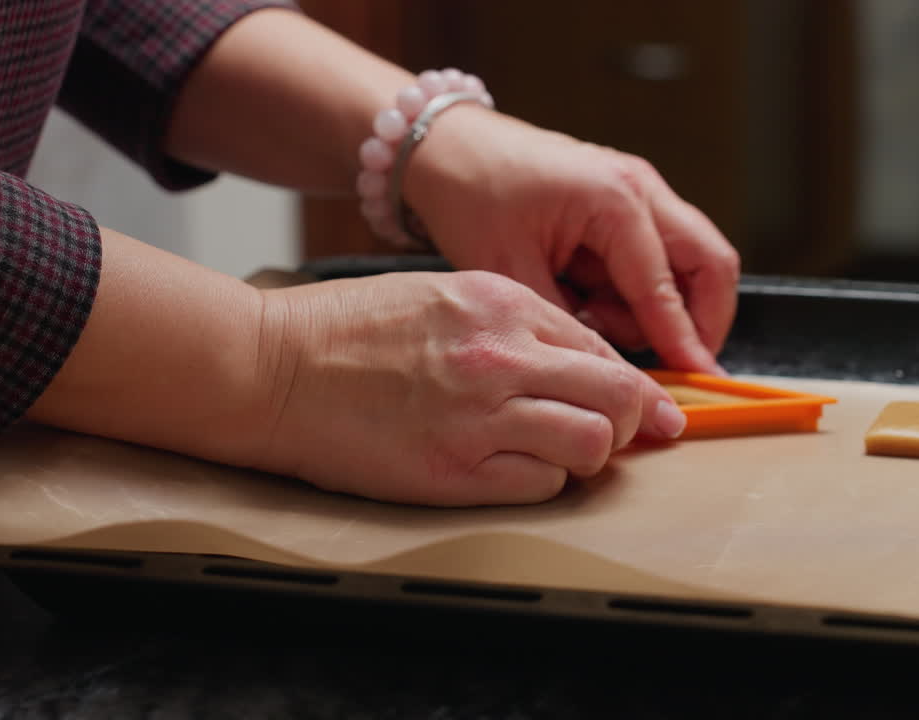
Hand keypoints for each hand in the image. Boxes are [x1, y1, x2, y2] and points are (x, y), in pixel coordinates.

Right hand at [249, 271, 686, 505]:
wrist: (271, 366)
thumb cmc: (345, 331)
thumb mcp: (440, 298)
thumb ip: (510, 327)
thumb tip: (572, 365)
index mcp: (500, 302)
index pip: (603, 349)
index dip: (634, 386)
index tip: (646, 409)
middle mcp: (501, 355)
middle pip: (619, 396)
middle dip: (631, 423)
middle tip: (618, 439)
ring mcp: (479, 415)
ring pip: (593, 445)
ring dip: (588, 457)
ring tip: (559, 456)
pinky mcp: (453, 471)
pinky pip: (541, 485)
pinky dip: (542, 483)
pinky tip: (512, 472)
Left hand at [406, 109, 739, 372]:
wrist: (449, 146)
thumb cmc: (472, 194)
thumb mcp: (509, 269)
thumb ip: (565, 323)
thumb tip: (606, 371)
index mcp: (614, 199)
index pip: (664, 286)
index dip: (682, 340)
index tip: (698, 382)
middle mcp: (641, 189)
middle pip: (710, 264)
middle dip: (702, 321)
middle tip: (677, 364)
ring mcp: (639, 192)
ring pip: (689, 264)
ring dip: (657, 307)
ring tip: (587, 314)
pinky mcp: (626, 203)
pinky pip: (656, 258)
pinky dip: (637, 291)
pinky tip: (584, 298)